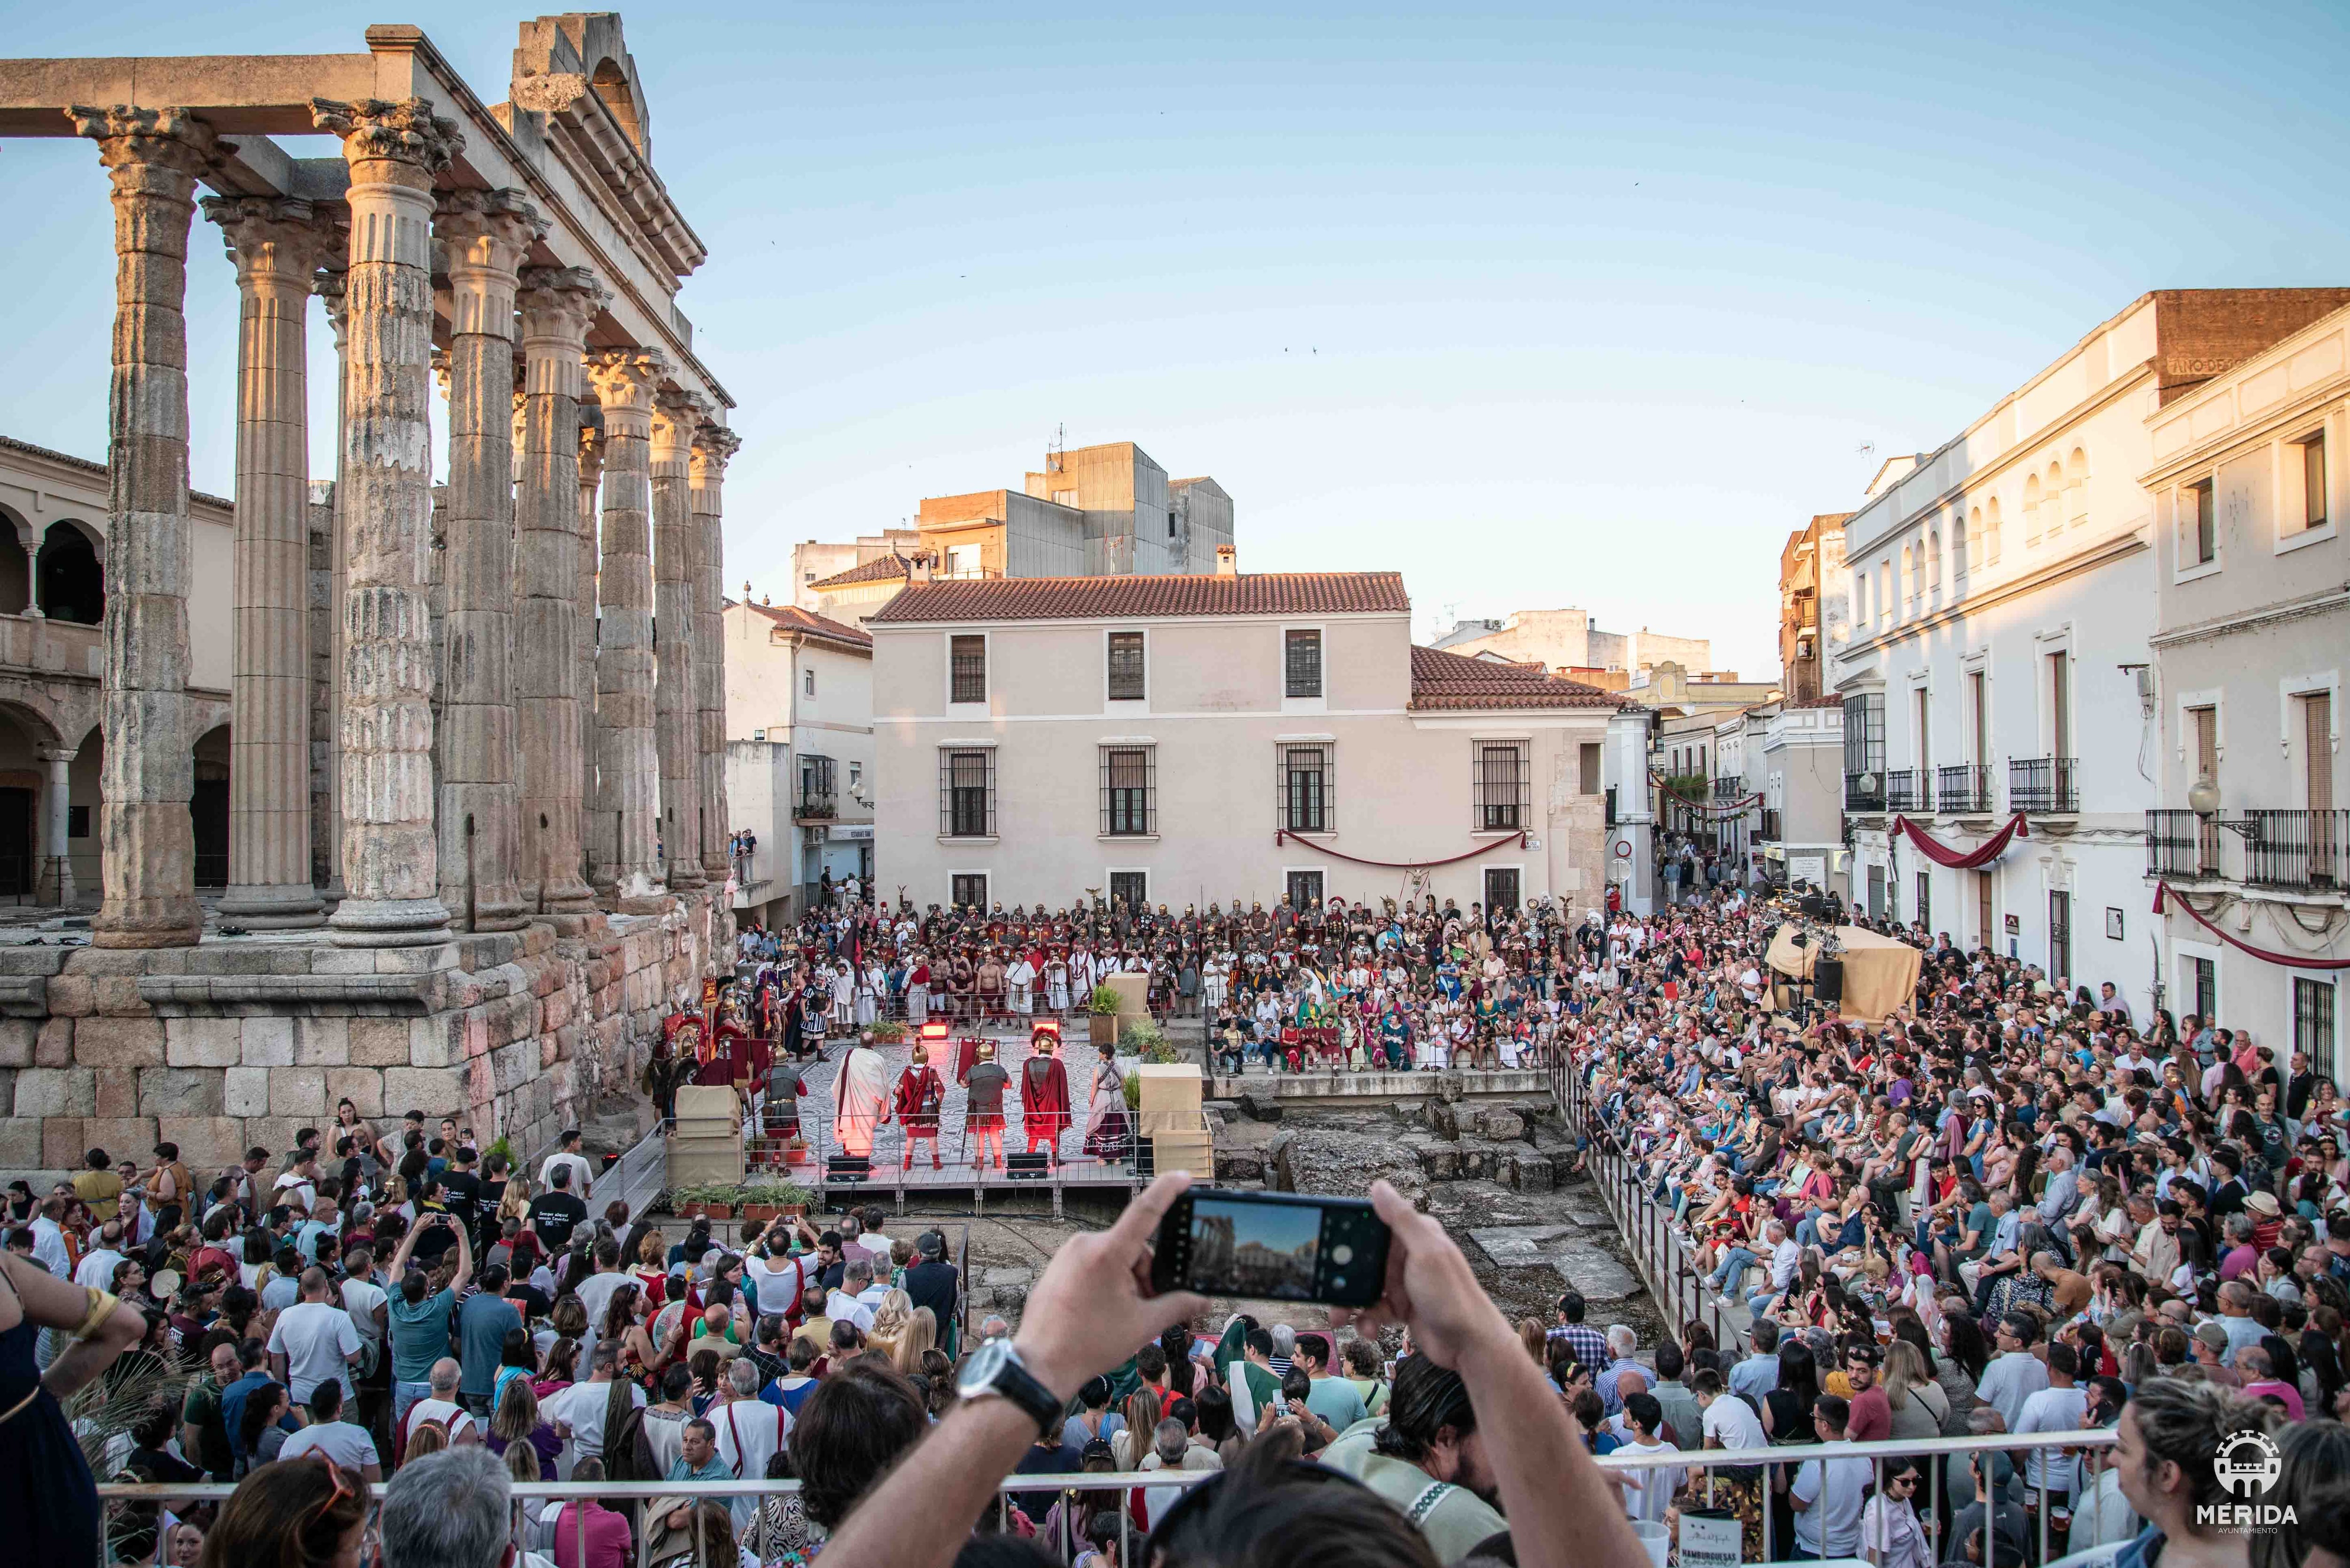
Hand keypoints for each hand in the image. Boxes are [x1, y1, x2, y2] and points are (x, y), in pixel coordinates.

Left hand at [1011, 1171, 1204, 1404]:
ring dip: (1127, 1281)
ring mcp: (1068, 1254)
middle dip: (1146, 1276)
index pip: (1145, 1211)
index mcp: (1107, 1253)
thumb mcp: (1143, 1326)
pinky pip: (1094, 1264)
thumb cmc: (1088, 1344)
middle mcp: (1085, 1244)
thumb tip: (1203, 1300)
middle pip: (1133, 1248)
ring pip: (1114, 1258)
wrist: (1041, 1364)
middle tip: (1145, 1309)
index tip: (1183, 1176)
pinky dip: (1107, 1282)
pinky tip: (1103, 1311)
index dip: (1167, 1191)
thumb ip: (1177, 1307)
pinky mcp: (1058, 1265)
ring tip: (1121, 1316)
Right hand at [1330, 1180, 1510, 1369]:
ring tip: (1341, 1316)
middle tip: (1328, 1287)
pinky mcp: (1401, 1308)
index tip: (1327, 1242)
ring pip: (1364, 1287)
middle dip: (1344, 1275)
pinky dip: (1366, 1319)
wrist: (1469, 1345)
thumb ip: (1401, 1219)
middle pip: (1364, 1259)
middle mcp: (1407, 1257)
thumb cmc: (1454, 1297)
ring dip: (1351, 1303)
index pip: (1375, 1224)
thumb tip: (1379, 1187)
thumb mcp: (1426, 1253)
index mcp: (1415, 1236)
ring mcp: (1404, 1284)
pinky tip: (1369, 1328)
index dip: (1350, 1233)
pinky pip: (1373, 1310)